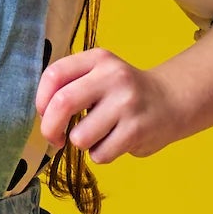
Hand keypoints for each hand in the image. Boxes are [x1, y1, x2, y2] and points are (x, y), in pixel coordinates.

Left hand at [35, 48, 181, 161]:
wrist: (172, 101)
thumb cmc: (124, 94)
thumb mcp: (100, 75)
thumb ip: (71, 85)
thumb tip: (42, 116)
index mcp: (98, 59)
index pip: (54, 75)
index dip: (41, 100)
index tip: (44, 114)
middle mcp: (113, 76)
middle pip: (62, 103)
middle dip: (50, 128)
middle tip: (54, 138)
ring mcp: (126, 103)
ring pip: (80, 137)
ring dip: (83, 144)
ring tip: (99, 135)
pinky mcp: (136, 129)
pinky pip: (100, 154)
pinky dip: (102, 154)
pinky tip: (116, 142)